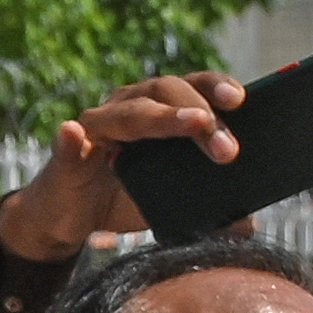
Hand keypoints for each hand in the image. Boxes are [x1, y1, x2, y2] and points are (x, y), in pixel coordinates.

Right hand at [0, 71, 244, 261]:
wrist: (70, 218)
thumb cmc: (123, 200)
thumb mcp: (169, 202)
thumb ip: (205, 209)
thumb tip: (247, 225)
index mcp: (158, 111)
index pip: (191, 87)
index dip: (214, 87)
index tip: (240, 99)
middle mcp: (128, 108)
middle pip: (165, 93)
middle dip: (201, 115)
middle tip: (227, 147)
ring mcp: (96, 129)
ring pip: (128, 114)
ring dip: (162, 118)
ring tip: (193, 124)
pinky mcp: (66, 157)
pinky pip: (68, 144)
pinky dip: (70, 138)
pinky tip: (72, 133)